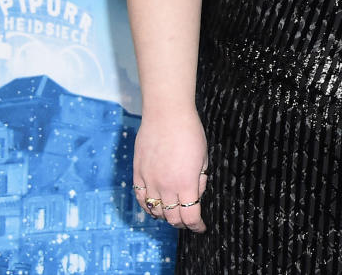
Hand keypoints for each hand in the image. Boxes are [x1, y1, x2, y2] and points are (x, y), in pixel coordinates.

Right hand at [133, 105, 208, 231]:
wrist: (166, 114)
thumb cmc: (190, 132)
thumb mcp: (203, 157)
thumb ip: (199, 180)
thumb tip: (195, 194)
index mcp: (185, 183)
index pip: (190, 217)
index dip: (196, 226)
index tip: (201, 227)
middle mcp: (165, 187)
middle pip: (172, 217)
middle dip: (182, 223)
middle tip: (189, 221)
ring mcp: (149, 181)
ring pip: (155, 211)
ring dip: (165, 216)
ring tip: (172, 213)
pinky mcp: (137, 174)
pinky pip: (141, 198)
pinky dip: (147, 206)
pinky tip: (154, 207)